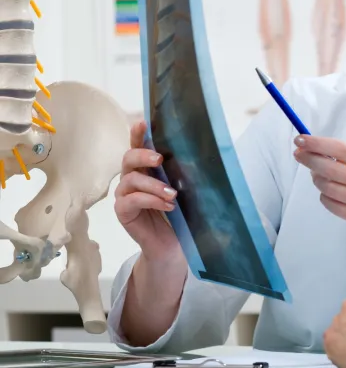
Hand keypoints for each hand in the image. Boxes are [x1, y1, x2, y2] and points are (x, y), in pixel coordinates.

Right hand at [114, 121, 181, 261]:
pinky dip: (151, 200)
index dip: (137, 134)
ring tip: (173, 195)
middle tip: (160, 159)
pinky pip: (131, 200)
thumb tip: (201, 155)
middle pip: (128, 158)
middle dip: (143, 155)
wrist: (172, 245)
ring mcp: (124, 195)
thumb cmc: (178, 215)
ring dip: (154, 185)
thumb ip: (181, 174)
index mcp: (145, 170)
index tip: (143, 122)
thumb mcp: (183, 190)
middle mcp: (131, 179)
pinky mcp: (122, 211)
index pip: (137, 147)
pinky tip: (168, 206)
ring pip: (131, 180)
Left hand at [293, 135, 345, 244]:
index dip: (317, 144)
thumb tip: (322, 153)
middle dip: (309, 160)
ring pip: (328, 188)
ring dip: (317, 180)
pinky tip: (327, 191)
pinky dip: (325, 196)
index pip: (340, 150)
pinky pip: (333, 206)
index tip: (300, 139)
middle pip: (330, 169)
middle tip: (299, 155)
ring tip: (317, 175)